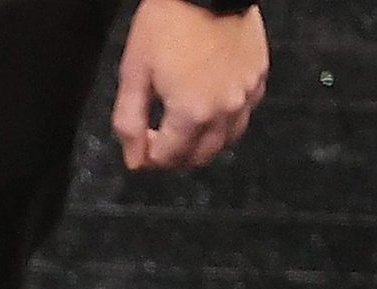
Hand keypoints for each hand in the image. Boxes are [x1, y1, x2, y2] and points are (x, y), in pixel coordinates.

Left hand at [113, 0, 265, 169]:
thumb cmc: (165, 26)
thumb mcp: (134, 74)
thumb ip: (129, 122)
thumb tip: (134, 160)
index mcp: (192, 112)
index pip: (169, 157)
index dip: (148, 157)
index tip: (139, 143)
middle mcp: (226, 109)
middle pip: (201, 156)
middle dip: (175, 157)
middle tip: (157, 142)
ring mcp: (248, 94)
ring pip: (226, 140)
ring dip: (202, 144)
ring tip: (181, 129)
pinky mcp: (260, 77)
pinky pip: (244, 115)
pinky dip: (224, 123)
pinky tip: (207, 110)